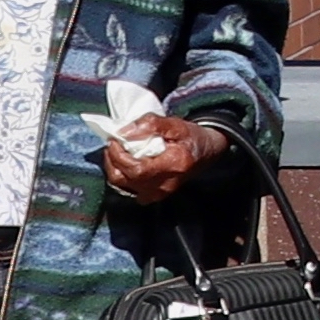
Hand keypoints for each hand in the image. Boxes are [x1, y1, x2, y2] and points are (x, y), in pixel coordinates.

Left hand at [100, 115, 224, 203]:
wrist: (207, 152)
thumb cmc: (192, 137)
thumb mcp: (175, 124)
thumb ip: (150, 124)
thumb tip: (124, 131)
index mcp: (173, 165)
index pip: (136, 169)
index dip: (119, 155)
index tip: (114, 140)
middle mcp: (165, 184)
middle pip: (126, 179)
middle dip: (113, 160)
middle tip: (112, 144)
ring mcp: (160, 193)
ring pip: (124, 186)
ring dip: (114, 168)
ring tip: (116, 152)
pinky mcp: (155, 195)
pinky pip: (129, 190)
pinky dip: (122, 176)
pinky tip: (124, 164)